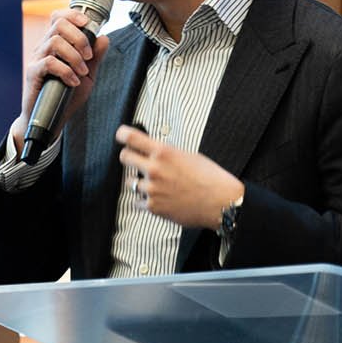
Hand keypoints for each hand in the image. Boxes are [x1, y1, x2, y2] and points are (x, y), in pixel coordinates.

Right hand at [20, 8, 106, 137]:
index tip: (88, 24)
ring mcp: (37, 59)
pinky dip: (66, 71)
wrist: (50, 120)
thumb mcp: (87, 76)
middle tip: (88, 56)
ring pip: (54, 41)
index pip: (58, 17)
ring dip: (74, 56)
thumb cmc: (65, 96)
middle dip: (79, 37)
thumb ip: (95, 58)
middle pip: (58, 24)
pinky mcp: (32, 73)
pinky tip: (73, 82)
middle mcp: (44, 48)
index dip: (73, 14)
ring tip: (82, 72)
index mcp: (55, 44)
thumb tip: (104, 38)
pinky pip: (49, 63)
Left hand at [117, 125, 241, 228]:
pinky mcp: (153, 206)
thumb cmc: (210, 178)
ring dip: (139, 183)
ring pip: (130, 183)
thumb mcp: (189, 156)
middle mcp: (155, 169)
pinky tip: (159, 198)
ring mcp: (152, 189)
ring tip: (156, 185)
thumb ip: (167, 153)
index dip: (122, 135)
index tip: (121, 136)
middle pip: (124, 157)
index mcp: (164, 152)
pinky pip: (137, 202)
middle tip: (134, 160)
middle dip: (129, 158)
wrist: (221, 203)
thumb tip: (153, 152)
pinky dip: (145, 200)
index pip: (132, 138)